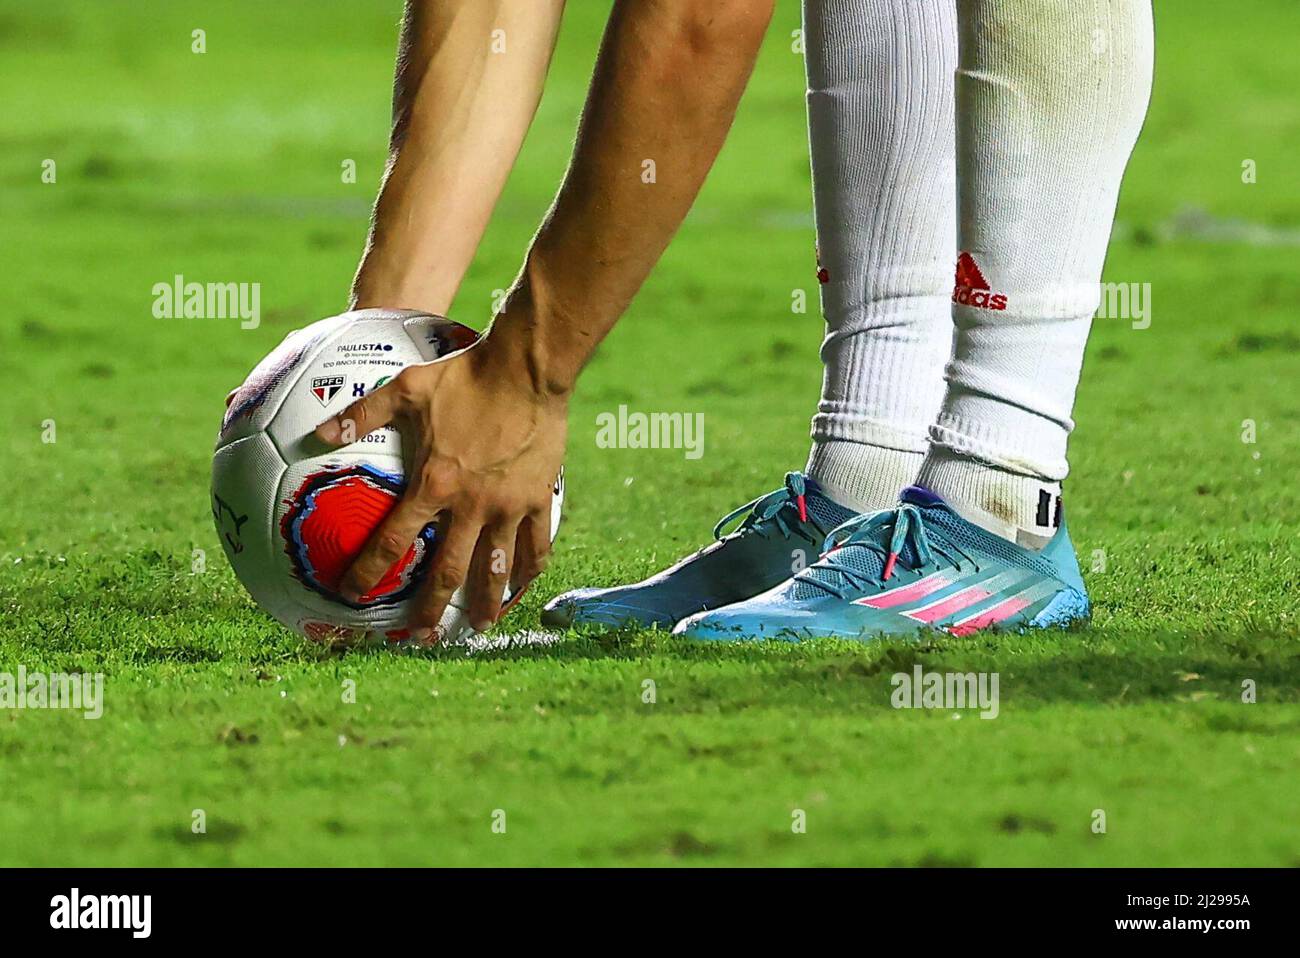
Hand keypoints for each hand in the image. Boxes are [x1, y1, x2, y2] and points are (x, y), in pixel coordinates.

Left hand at [314, 334, 567, 641]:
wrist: (526, 369)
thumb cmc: (465, 375)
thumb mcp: (406, 387)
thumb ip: (363, 414)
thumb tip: (317, 432)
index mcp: (434, 484)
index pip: (394, 541)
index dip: (368, 572)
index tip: (351, 596)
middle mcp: (470, 505)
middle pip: (449, 572)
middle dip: (433, 610)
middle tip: (423, 638)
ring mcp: (507, 505)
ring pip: (497, 567)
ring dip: (489, 602)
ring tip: (483, 627)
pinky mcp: (538, 497)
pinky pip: (536, 543)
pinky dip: (530, 569)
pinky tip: (525, 586)